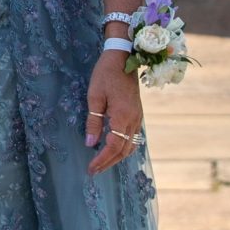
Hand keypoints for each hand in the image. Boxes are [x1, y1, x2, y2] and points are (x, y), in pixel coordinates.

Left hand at [85, 47, 143, 175]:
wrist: (123, 58)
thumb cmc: (105, 74)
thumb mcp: (95, 97)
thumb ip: (94, 122)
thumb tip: (90, 144)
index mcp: (123, 116)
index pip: (113, 146)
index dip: (102, 159)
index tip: (91, 168)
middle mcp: (134, 120)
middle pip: (123, 150)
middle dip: (108, 162)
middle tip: (94, 171)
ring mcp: (138, 118)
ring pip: (130, 145)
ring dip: (117, 157)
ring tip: (102, 164)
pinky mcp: (138, 114)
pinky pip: (133, 138)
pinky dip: (124, 148)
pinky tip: (114, 149)